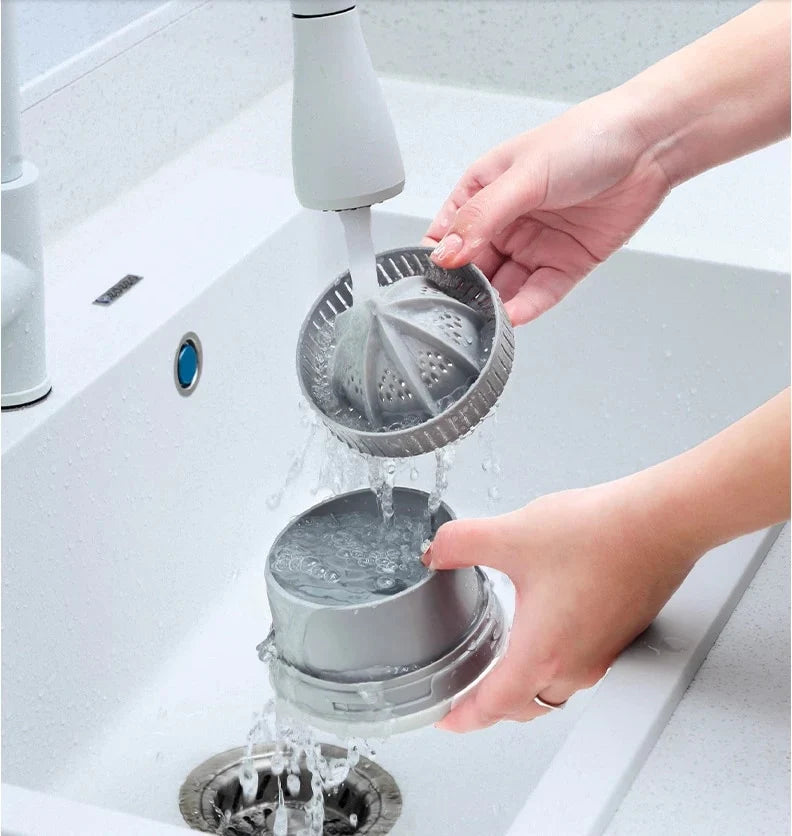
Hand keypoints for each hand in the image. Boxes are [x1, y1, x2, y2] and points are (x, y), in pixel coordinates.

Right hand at [422, 92, 671, 325]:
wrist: (649, 144)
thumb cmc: (587, 138)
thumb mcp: (522, 175)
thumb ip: (482, 217)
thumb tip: (446, 252)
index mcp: (483, 191)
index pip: (447, 232)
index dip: (437, 258)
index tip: (430, 280)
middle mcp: (506, 221)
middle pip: (473, 266)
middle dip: (464, 288)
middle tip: (455, 309)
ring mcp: (534, 244)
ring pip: (504, 285)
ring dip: (493, 303)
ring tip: (483, 318)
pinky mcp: (564, 264)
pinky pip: (538, 293)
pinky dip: (525, 307)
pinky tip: (512, 317)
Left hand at [422, 478, 699, 731]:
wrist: (660, 522)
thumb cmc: (599, 535)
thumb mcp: (511, 534)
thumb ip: (461, 543)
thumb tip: (437, 551)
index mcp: (543, 652)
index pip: (495, 706)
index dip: (465, 717)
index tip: (447, 720)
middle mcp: (576, 663)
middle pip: (527, 705)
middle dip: (495, 704)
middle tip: (472, 692)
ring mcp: (603, 652)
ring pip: (556, 687)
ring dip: (527, 683)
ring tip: (505, 661)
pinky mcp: (620, 634)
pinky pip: (580, 664)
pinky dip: (555, 661)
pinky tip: (546, 626)